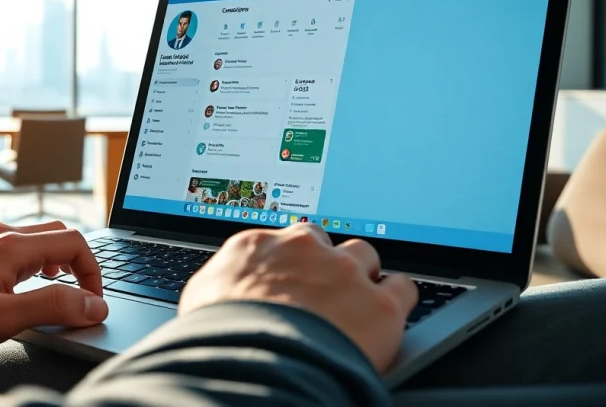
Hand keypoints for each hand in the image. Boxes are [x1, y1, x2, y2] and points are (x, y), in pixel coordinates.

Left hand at [0, 221, 108, 359]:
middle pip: (59, 234)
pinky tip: (26, 285)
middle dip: (79, 263)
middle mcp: (0, 234)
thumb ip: (52, 307)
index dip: (93, 272)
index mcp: (11, 247)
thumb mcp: (2, 320)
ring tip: (59, 291)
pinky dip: (35, 262)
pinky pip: (18, 246)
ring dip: (57, 261)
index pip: (74, 242)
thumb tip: (93, 305)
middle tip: (81, 295)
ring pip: (38, 238)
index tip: (93, 301)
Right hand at [179, 223, 416, 372]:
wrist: (252, 366)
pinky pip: (403, 288)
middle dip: (325, 262)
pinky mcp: (380, 305)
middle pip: (326, 242)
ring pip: (366, 257)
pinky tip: (390, 317)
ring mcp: (345, 273)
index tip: (294, 276)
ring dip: (362, 277)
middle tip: (322, 292)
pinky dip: (398, 300)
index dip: (292, 262)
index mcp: (258, 247)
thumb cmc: (218, 340)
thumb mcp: (202, 302)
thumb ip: (222, 285)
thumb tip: (220, 294)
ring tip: (358, 304)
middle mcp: (304, 250)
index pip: (283, 239)